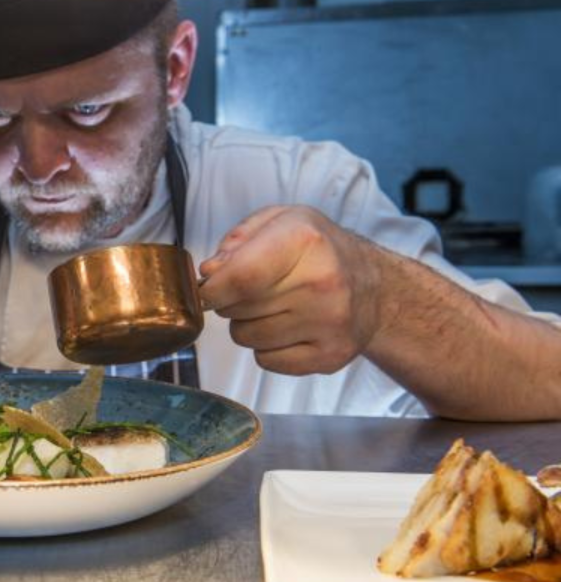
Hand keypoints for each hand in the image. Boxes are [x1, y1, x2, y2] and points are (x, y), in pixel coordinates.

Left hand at [198, 205, 386, 375]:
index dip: (212, 289)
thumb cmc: (318, 250)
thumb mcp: (281, 221)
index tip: (207, 290)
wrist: (376, 287)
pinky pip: (266, 361)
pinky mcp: (330, 356)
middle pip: (237, 309)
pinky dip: (267, 348)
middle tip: (254, 290)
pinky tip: (289, 328)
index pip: (240, 277)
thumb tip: (209, 273)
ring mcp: (330, 323)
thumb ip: (237, 240)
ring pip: (247, 338)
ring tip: (274, 307)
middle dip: (231, 302)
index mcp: (305, 241)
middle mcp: (322, 283)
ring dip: (248, 325)